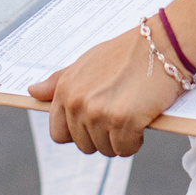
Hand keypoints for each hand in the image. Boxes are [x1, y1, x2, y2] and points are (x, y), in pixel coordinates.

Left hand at [28, 29, 178, 155]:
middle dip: (102, 136)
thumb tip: (33, 92)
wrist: (162, 45)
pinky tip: (142, 120)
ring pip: (106, 149)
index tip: (95, 122)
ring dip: (121, 139)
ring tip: (132, 115)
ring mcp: (100, 113)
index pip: (58, 133)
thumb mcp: (87, 62)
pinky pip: (126, 148)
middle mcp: (78, 102)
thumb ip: (59, 81)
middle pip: (84, 145)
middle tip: (120, 114)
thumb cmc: (126, 52)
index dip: (78, 132)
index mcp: (65, 89)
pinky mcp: (124, 121)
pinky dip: (136, 141)